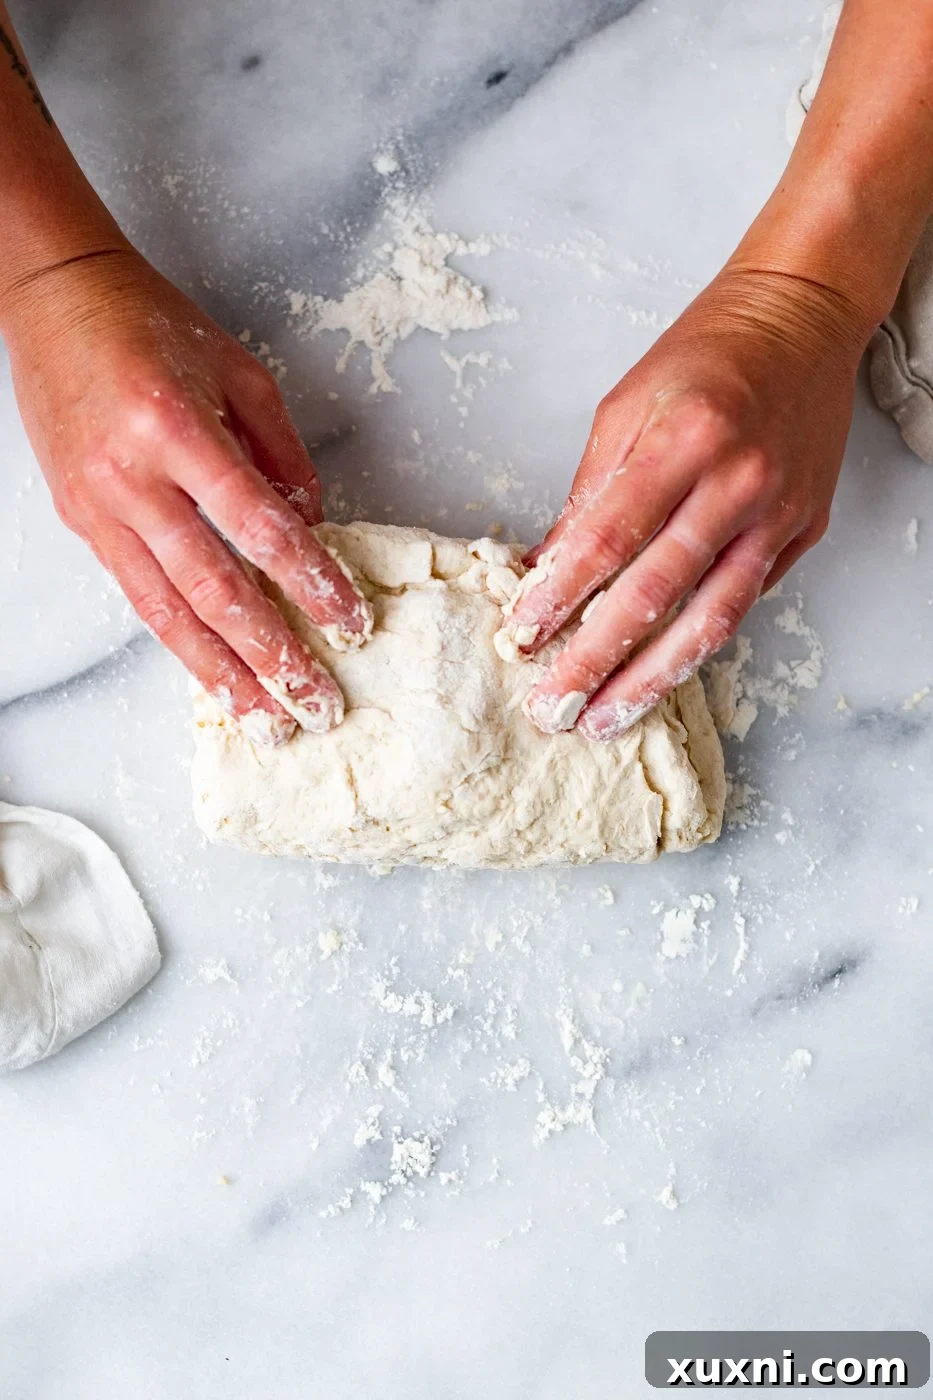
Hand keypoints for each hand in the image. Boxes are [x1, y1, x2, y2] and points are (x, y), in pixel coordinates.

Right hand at [3, 249, 370, 743]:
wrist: (54, 297)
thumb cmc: (148, 323)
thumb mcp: (241, 373)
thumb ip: (283, 455)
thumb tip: (314, 527)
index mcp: (177, 428)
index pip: (260, 526)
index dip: (310, 582)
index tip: (350, 623)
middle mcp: (132, 476)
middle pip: (213, 587)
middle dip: (271, 653)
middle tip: (314, 702)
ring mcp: (98, 506)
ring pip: (166, 611)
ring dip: (221, 672)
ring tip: (264, 719)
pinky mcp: (81, 522)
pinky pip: (137, 596)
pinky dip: (178, 641)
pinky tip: (211, 673)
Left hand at [499, 267, 868, 739]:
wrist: (801, 321)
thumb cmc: (706, 356)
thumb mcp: (627, 407)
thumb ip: (588, 494)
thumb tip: (545, 567)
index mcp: (682, 439)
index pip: (607, 539)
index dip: (560, 596)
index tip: (522, 636)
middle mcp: (736, 481)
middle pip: (656, 594)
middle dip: (597, 659)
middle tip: (555, 705)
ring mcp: (777, 512)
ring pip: (712, 618)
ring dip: (653, 678)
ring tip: (608, 717)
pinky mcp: (803, 531)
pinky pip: (745, 601)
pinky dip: (698, 642)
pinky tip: (661, 674)